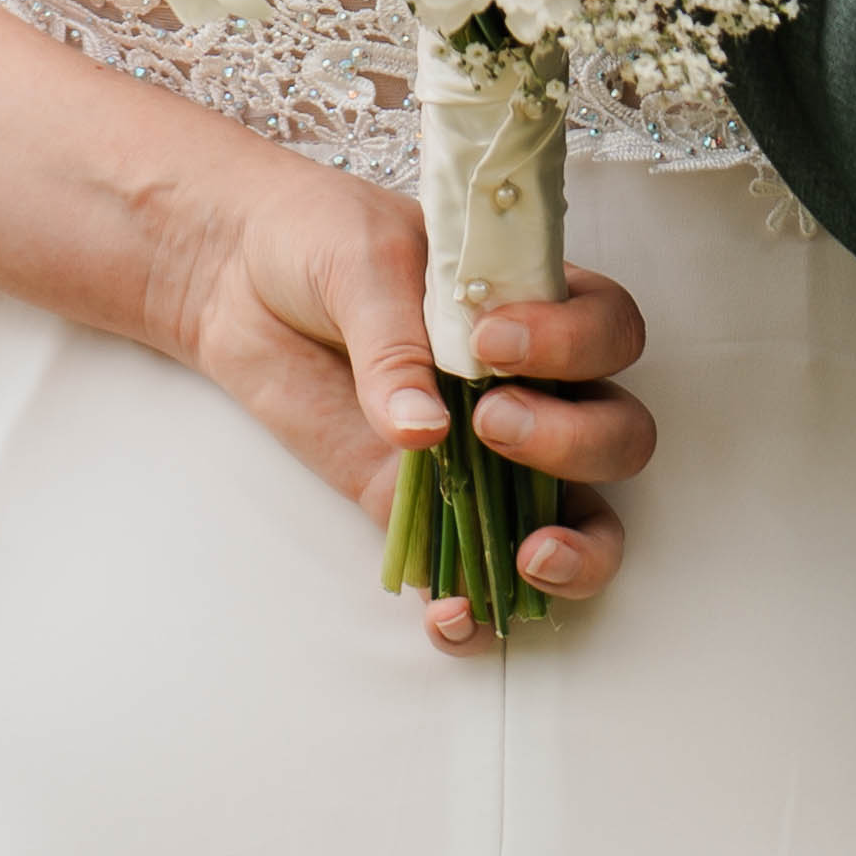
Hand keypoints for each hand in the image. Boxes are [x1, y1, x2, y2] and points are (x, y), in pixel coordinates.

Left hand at [156, 147, 657, 645]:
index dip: (574, 345)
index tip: (493, 342)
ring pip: (582, 515)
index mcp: (535, 304)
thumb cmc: (319, 241)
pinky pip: (476, 570)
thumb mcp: (359, 263)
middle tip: (492, 423)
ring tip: (528, 555)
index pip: (609, 331)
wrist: (238, 278)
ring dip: (577, 547)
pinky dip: (479, 609)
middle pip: (617, 432)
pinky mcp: (422, 505)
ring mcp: (484, 454)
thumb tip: (422, 430)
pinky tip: (449, 613)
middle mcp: (532, 382)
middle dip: (577, 443)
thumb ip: (395, 343)